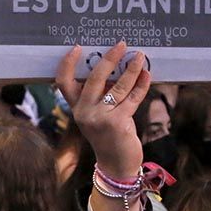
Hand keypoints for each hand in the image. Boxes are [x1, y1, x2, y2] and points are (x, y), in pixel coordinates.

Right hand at [57, 41, 149, 184]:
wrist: (117, 165)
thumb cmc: (110, 136)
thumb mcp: (99, 115)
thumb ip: (102, 95)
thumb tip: (118, 68)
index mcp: (76, 108)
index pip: (63, 82)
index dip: (67, 63)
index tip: (77, 47)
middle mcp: (84, 112)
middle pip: (94, 78)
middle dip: (109, 58)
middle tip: (121, 45)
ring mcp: (100, 118)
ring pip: (118, 86)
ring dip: (131, 69)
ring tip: (140, 57)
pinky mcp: (118, 123)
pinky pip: (132, 98)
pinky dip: (141, 85)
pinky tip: (147, 75)